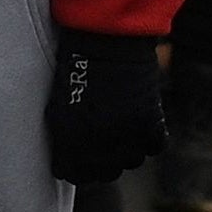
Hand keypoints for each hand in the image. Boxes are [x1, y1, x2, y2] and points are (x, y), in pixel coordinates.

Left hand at [44, 29, 165, 184]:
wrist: (107, 37)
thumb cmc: (77, 63)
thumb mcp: (58, 101)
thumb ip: (63, 134)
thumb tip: (64, 159)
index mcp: (70, 136)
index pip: (70, 172)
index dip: (70, 167)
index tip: (71, 162)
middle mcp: (99, 142)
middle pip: (102, 174)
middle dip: (96, 165)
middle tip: (96, 150)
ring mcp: (128, 133)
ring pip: (129, 162)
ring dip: (123, 152)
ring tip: (118, 134)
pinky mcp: (151, 122)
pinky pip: (153, 146)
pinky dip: (146, 140)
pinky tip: (137, 126)